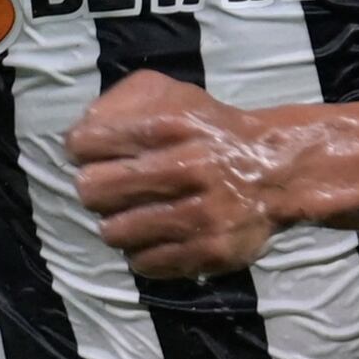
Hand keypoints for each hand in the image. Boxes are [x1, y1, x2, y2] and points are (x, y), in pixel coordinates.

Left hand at [68, 67, 303, 278]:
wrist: (278, 168)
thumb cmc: (213, 130)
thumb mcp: (173, 95)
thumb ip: (122, 103)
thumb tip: (80, 133)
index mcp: (170, 126)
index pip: (87, 143)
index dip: (80, 151)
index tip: (90, 156)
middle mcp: (185, 169)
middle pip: (93, 191)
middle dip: (94, 190)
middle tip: (110, 190)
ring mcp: (199, 215)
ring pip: (115, 232)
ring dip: (116, 224)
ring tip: (134, 215)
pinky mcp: (209, 251)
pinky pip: (144, 262)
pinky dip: (141, 252)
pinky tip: (155, 236)